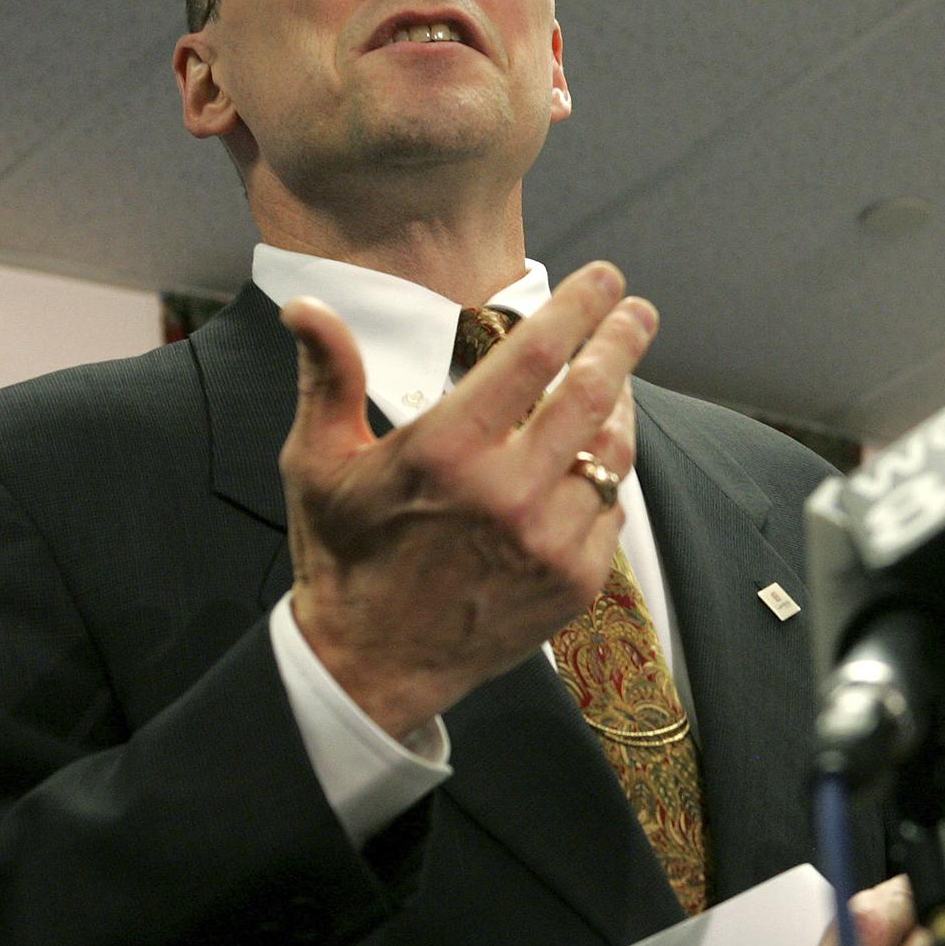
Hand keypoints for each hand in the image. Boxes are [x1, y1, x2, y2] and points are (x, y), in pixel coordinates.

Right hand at [280, 260, 656, 737]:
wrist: (371, 666)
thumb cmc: (343, 557)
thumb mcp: (317, 463)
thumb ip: (328, 378)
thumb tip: (306, 307)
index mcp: (447, 452)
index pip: (535, 356)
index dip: (578, 307)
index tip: (603, 279)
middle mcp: (508, 493)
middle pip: (593, 393)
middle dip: (623, 340)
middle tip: (637, 312)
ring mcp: (550, 541)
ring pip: (613, 453)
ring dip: (622, 406)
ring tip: (619, 378)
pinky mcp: (576, 582)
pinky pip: (612, 510)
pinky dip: (607, 477)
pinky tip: (594, 458)